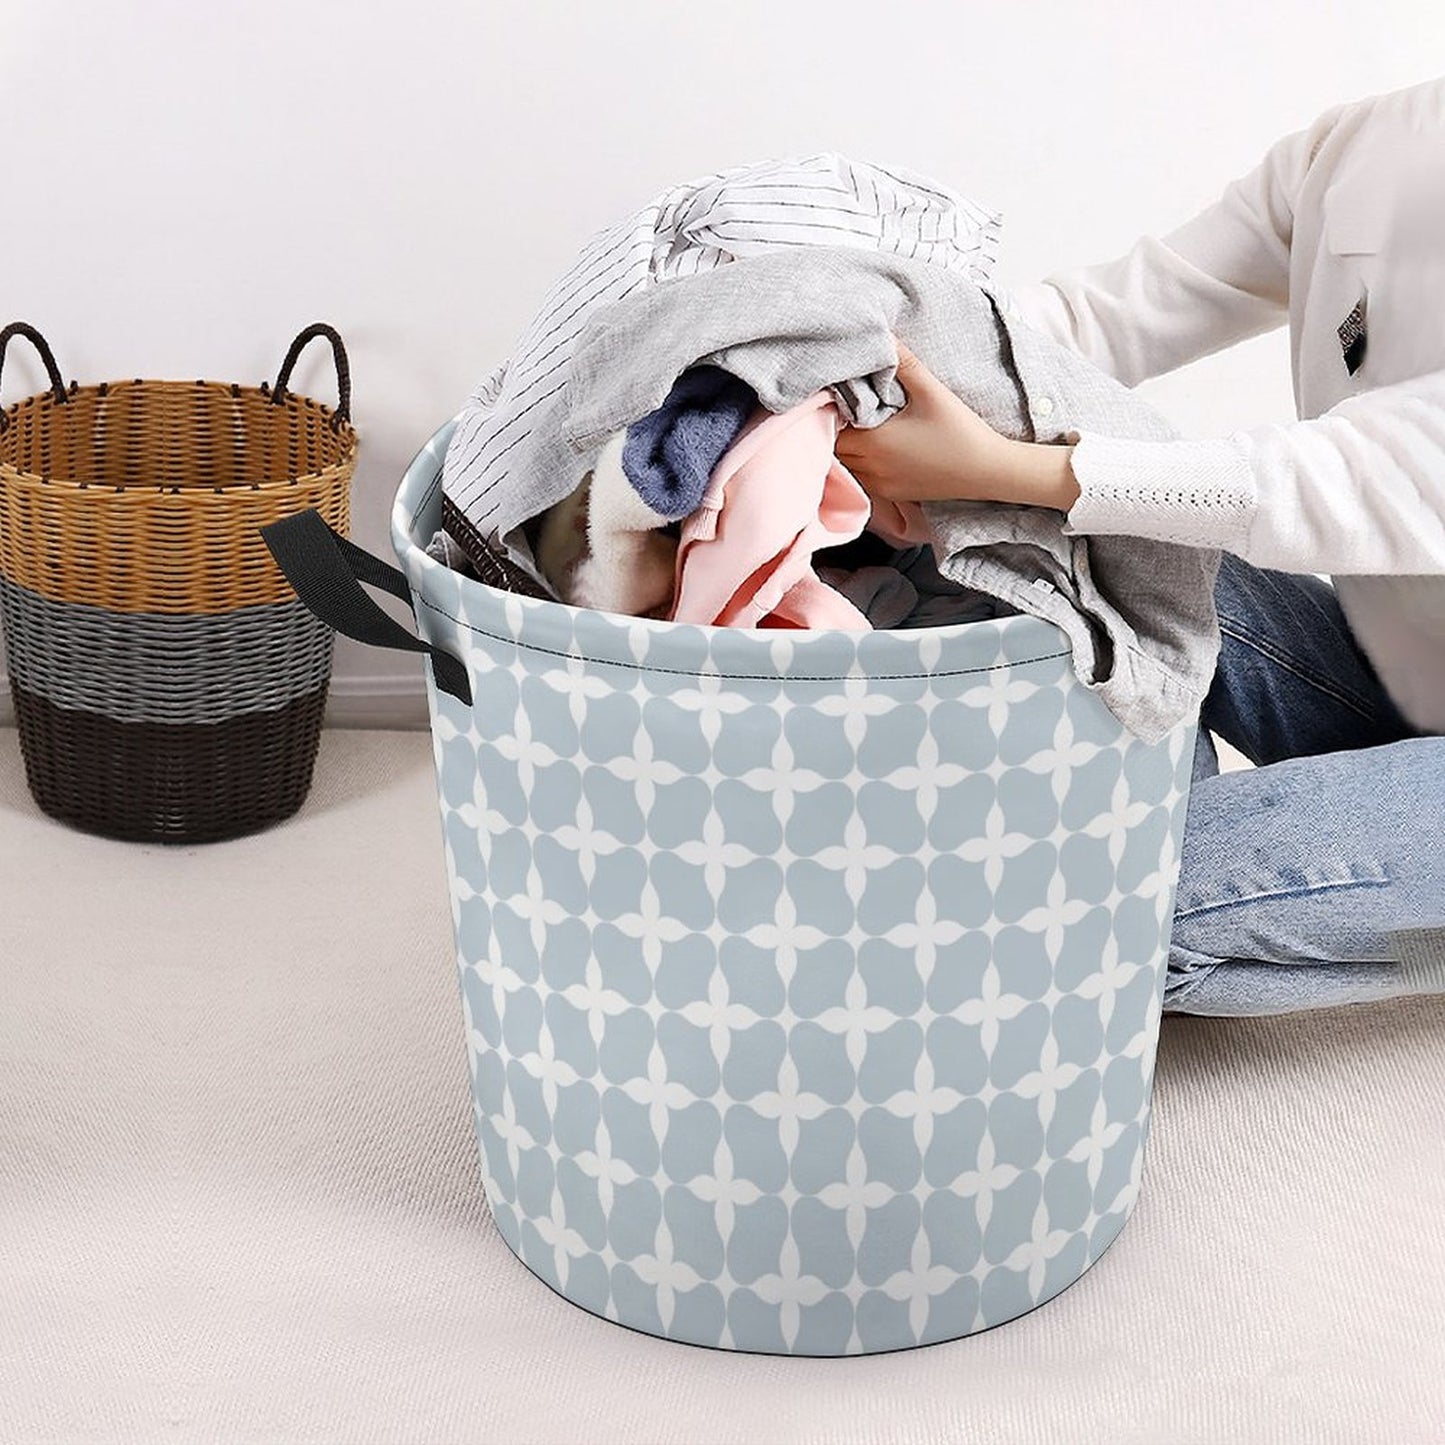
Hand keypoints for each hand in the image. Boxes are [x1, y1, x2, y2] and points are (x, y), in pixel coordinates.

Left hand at [834, 338, 1079, 511]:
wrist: (987, 471)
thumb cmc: (960, 430)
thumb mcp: (931, 392)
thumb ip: (904, 363)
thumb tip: (884, 334)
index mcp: (873, 442)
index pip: (831, 428)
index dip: (830, 411)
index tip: (839, 395)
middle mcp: (870, 468)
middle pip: (833, 449)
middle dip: (835, 429)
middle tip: (846, 408)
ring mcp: (879, 484)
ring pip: (846, 466)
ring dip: (847, 449)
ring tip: (860, 427)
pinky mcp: (891, 494)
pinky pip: (863, 479)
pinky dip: (862, 464)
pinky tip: (877, 449)